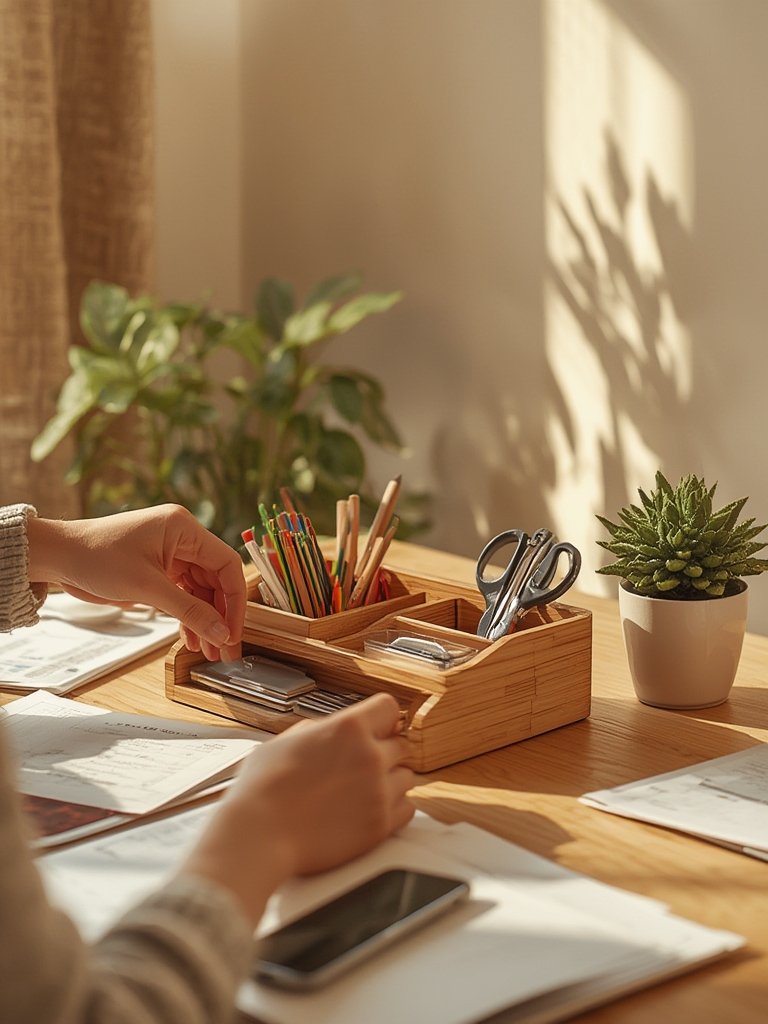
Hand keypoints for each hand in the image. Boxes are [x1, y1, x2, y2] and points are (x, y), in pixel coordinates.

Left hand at [27, 504, 245, 660]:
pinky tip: (190, 637)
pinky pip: (183, 592)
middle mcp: (182, 537)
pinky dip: (187, 614)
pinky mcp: (158, 567)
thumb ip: (189, 611)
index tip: (232, 631)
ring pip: (201, 589)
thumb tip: (222, 633)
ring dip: (205, 619)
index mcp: (184, 528)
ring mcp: (170, 552)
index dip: (235, 601)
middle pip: (216, 579)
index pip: (227, 565)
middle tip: (224, 648)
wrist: (57, 556)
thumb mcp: (147, 588)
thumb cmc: (95, 557)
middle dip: (220, 615)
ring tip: (207, 650)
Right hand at [181, 693, 415, 923]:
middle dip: (384, 752)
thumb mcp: (286, 740)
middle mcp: (370, 756)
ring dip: (390, 781)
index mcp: (348, 728)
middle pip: (401, 745)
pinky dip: (394, 808)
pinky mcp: (380, 826)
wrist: (259, 834)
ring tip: (362, 791)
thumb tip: (331, 731)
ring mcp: (379, 792)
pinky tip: (370, 809)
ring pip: (407, 777)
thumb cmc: (264, 786)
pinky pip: (408, 809)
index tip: (376, 729)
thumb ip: (320, 731)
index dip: (382, 718)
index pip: (389, 708)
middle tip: (360, 766)